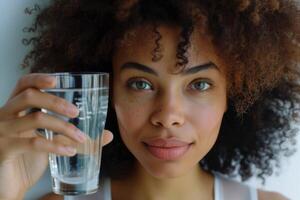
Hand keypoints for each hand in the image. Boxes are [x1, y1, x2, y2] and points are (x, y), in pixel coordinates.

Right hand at [0, 73, 112, 199]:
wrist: (10, 185)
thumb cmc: (29, 159)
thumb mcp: (53, 142)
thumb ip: (76, 136)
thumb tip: (108, 135)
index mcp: (16, 108)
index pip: (23, 84)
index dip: (38, 78)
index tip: (57, 80)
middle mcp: (5, 115)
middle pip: (30, 96)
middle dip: (56, 102)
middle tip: (76, 112)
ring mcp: (2, 132)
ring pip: (36, 119)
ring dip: (64, 127)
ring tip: (81, 137)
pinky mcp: (3, 149)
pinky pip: (33, 143)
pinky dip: (55, 146)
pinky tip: (70, 151)